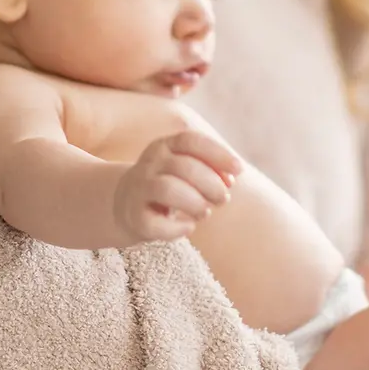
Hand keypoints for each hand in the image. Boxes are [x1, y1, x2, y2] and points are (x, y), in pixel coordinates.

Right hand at [114, 131, 241, 243]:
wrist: (128, 204)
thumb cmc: (173, 184)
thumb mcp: (190, 170)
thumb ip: (212, 169)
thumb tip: (231, 179)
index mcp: (166, 146)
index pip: (191, 141)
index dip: (219, 154)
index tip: (239, 170)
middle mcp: (150, 163)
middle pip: (184, 167)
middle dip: (212, 184)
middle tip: (224, 198)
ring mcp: (139, 189)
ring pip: (168, 189)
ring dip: (195, 203)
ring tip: (206, 212)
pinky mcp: (134, 216)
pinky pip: (154, 222)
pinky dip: (177, 228)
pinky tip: (189, 228)